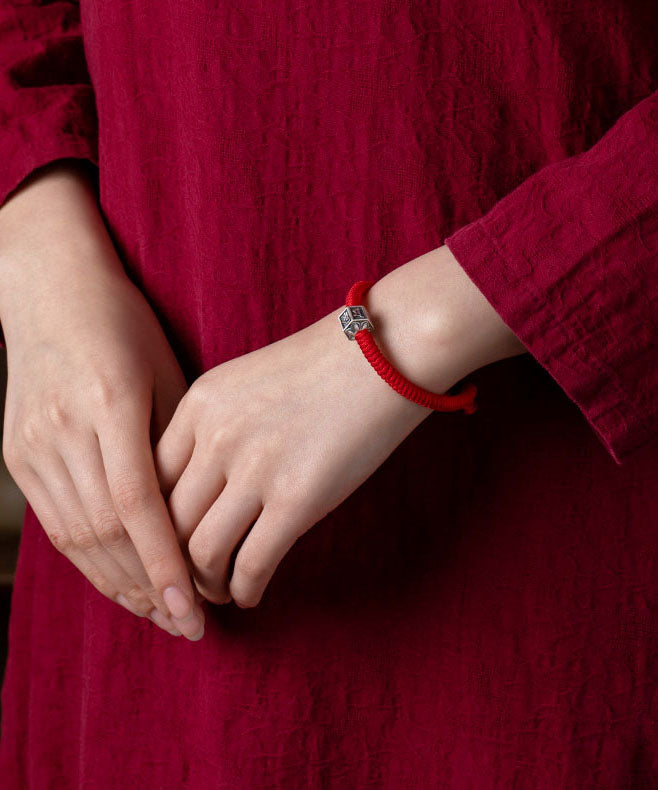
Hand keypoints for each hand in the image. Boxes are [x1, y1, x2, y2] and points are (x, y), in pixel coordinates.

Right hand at [0, 161, 204, 639]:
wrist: (50, 293)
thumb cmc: (125, 328)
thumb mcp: (167, 372)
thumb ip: (178, 442)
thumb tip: (203, 510)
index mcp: (109, 402)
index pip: (137, 505)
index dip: (167, 563)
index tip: (196, 609)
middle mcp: (64, 429)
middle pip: (104, 532)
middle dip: (148, 587)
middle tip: (188, 624)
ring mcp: (33, 444)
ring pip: (76, 537)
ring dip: (119, 583)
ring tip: (159, 614)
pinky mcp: (16, 455)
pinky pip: (54, 524)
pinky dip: (89, 561)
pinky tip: (120, 582)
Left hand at [154, 244, 522, 608]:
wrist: (385, 351)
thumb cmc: (322, 365)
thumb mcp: (247, 380)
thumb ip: (214, 426)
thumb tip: (200, 488)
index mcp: (199, 404)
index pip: (147, 480)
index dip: (150, 524)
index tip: (164, 544)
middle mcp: (216, 437)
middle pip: (167, 522)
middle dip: (170, 563)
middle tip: (185, 581)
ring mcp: (255, 468)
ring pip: (201, 552)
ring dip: (205, 584)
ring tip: (217, 592)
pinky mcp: (298, 499)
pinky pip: (252, 564)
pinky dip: (244, 589)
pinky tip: (250, 594)